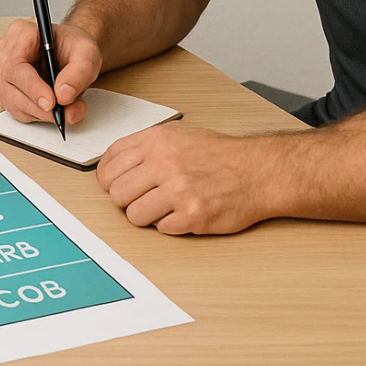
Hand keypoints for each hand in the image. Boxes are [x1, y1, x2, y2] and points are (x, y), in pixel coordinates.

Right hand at [0, 17, 102, 126]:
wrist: (71, 52)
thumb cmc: (74, 47)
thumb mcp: (87, 54)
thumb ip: (79, 73)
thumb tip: (63, 95)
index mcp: (21, 33)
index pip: (15, 64)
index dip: (32, 87)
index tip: (51, 103)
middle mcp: (5, 51)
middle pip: (11, 86)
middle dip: (39, 106)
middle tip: (64, 113)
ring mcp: (1, 72)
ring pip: (14, 102)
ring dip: (41, 113)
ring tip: (66, 109)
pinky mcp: (4, 90)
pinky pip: (16, 110)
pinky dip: (37, 115)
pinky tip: (52, 108)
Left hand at [96, 124, 271, 234]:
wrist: (257, 171)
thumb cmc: (219, 155)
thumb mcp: (178, 136)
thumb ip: (145, 147)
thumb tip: (114, 165)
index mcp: (157, 141)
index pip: (109, 164)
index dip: (108, 180)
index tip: (114, 185)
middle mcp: (164, 163)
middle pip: (117, 193)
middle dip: (126, 200)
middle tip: (142, 199)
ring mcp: (178, 190)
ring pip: (134, 214)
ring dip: (147, 215)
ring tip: (164, 208)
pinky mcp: (192, 216)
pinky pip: (161, 229)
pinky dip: (170, 225)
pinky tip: (183, 213)